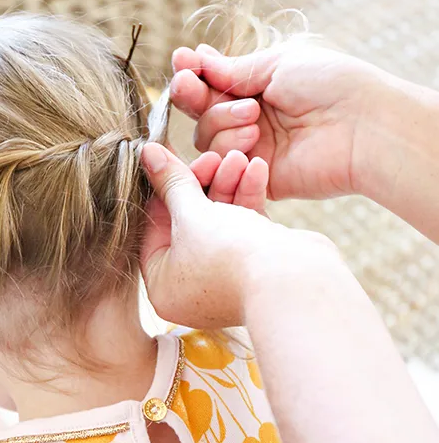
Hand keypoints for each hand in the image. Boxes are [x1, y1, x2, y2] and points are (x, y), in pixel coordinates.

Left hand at [141, 143, 333, 328]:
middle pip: (187, 222)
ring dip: (228, 184)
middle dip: (203, 183)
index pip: (154, 228)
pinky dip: (247, 198)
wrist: (295, 281)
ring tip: (240, 158)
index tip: (171, 157)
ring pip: (218, 220)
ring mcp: (225, 276)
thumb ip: (170, 183)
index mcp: (163, 287)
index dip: (164, 188)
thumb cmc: (232, 256)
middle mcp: (192, 287)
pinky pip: (242, 226)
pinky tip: (257, 169)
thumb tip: (147, 155)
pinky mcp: (254, 264)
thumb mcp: (191, 214)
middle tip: (214, 156)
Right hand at [170, 42, 385, 202]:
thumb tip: (197, 59)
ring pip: (206, 140)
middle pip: (200, 114)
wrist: (361, 126)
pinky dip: (228, 152)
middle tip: (193, 86)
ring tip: (255, 119)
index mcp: (259, 89)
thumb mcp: (276, 65)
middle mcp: (252, 120)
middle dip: (195, 97)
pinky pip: (221, 169)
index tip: (182, 62)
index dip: (192, 75)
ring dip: (221, 124)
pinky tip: (251, 139)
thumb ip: (233, 70)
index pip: (212, 84)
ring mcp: (253, 151)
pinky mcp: (257, 180)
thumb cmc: (330, 85)